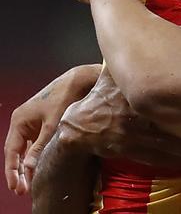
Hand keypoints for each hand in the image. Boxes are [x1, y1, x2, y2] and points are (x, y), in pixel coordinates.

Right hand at [4, 65, 99, 194]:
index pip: (11, 151)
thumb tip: (29, 167)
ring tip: (29, 183)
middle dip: (18, 171)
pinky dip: (35, 155)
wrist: (79, 81)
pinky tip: (39, 167)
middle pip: (16, 152)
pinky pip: (35, 143)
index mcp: (19, 120)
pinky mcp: (43, 123)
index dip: (12, 170)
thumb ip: (40, 145)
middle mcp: (22, 122)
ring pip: (26, 149)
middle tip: (22, 190)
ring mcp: (32, 122)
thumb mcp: (52, 124)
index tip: (15, 186)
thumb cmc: (64, 97)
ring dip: (27, 165)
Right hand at [57, 68, 180, 169]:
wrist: (77, 123)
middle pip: (166, 122)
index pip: (160, 95)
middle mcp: (133, 114)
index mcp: (132, 93)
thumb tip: (152, 41)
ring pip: (162, 145)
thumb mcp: (113, 74)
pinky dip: (171, 162)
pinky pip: (152, 158)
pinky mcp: (127, 151)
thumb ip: (130, 63)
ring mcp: (130, 135)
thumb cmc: (100, 94)